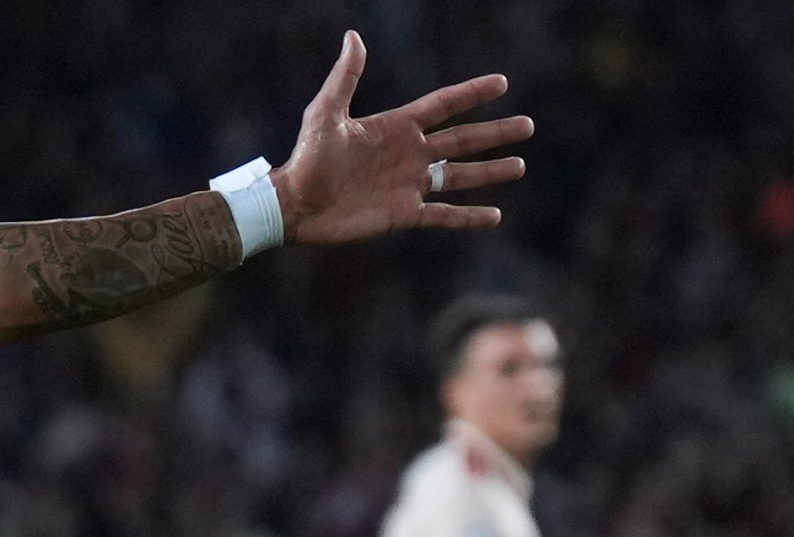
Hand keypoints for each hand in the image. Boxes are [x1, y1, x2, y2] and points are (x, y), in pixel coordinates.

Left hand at [274, 31, 532, 245]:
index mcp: (395, 127)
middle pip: (462, 140)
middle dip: (495, 134)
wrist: (294, 205)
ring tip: (520, 166)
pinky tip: (495, 216)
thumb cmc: (306, 158)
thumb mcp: (326, 113)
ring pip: (459, 176)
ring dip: (490, 172)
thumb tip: (354, 36)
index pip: (443, 105)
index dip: (471, 94)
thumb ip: (345, 77)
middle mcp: (408, 154)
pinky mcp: (402, 214)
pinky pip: (443, 215)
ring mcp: (408, 185)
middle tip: (527, 126)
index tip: (501, 83)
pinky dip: (468, 216)